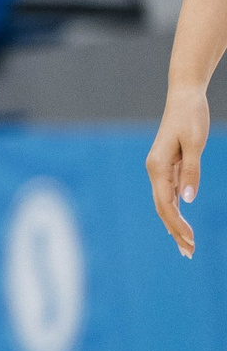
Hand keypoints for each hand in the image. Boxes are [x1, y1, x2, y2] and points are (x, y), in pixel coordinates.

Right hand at [149, 84, 209, 256]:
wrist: (184, 97)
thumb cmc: (191, 117)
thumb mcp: (195, 144)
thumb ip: (191, 172)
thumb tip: (188, 200)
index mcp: (158, 167)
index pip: (166, 204)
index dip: (177, 225)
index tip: (190, 241)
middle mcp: (154, 171)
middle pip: (162, 209)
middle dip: (174, 232)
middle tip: (189, 253)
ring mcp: (160, 170)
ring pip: (164, 203)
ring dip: (174, 225)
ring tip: (187, 244)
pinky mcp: (167, 167)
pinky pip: (169, 194)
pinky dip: (176, 211)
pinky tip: (181, 224)